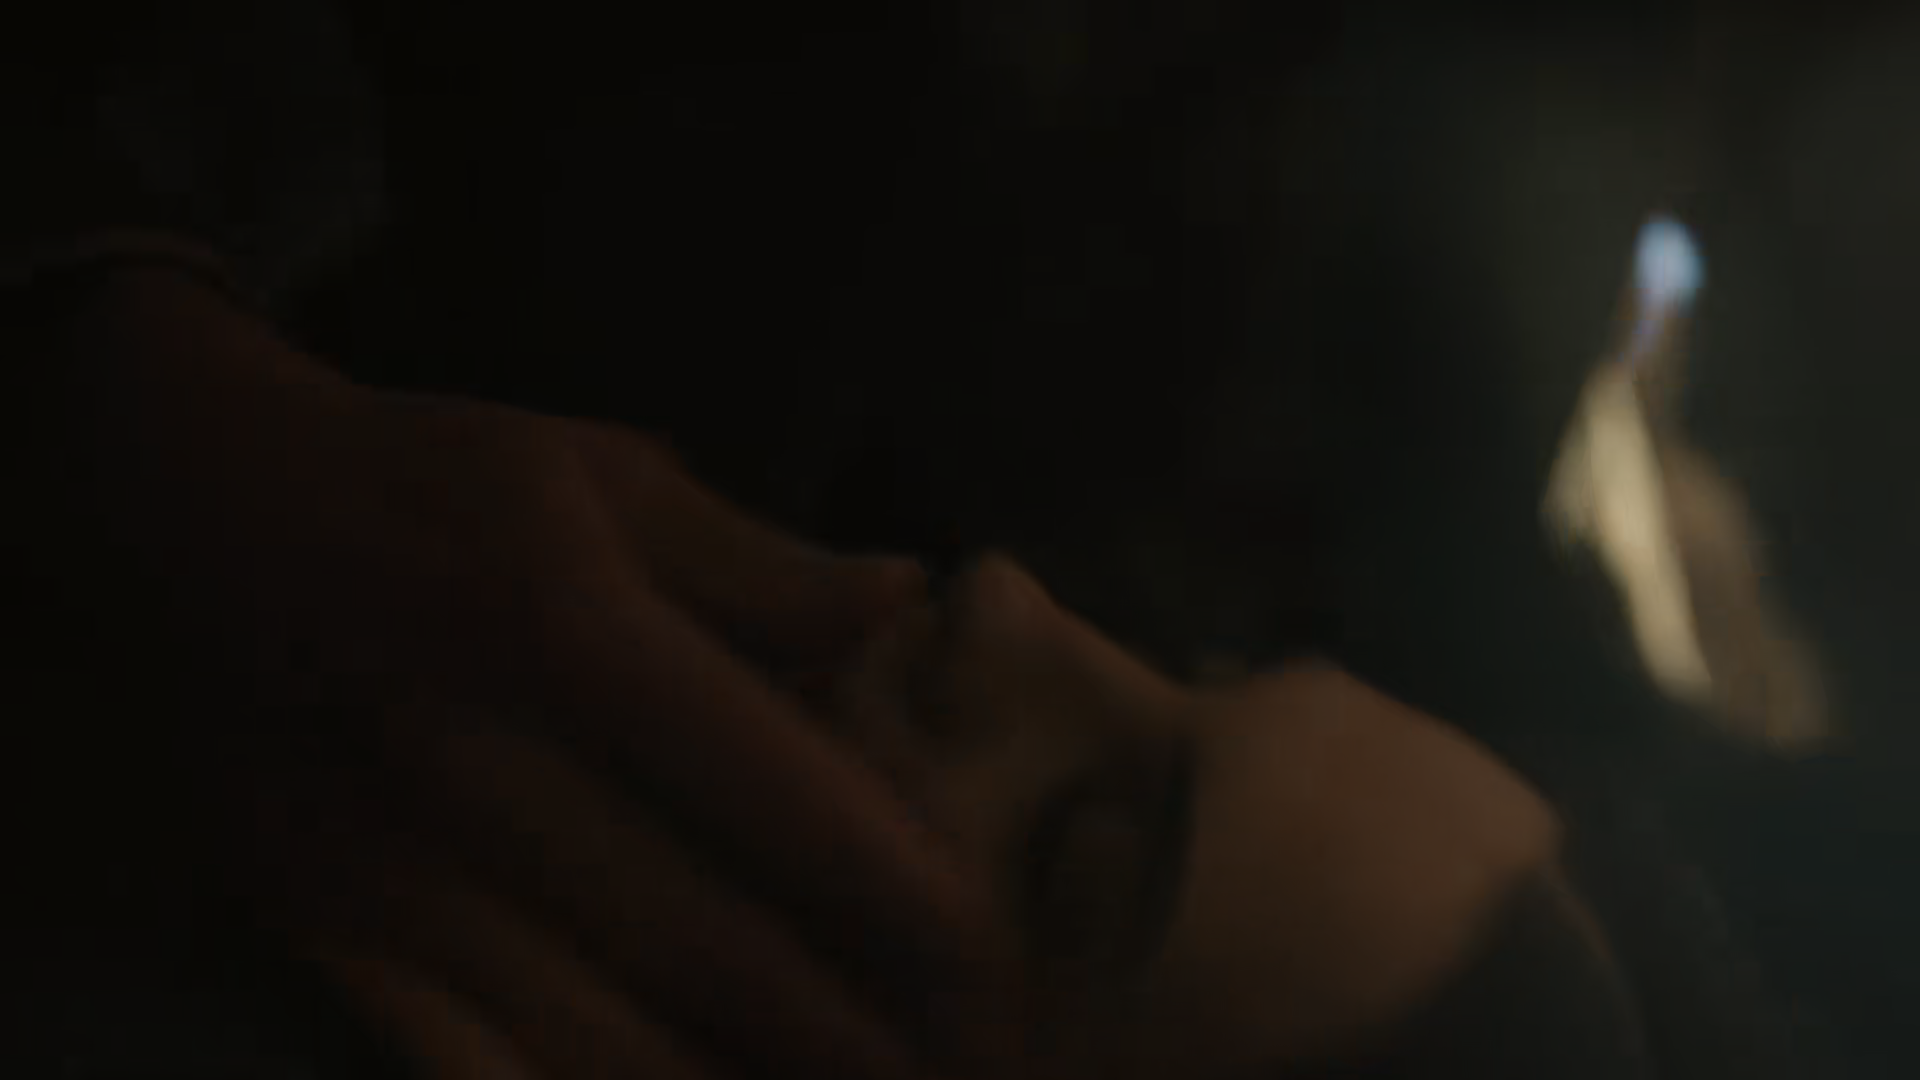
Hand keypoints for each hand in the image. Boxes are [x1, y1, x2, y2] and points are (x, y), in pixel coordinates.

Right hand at [9, 267, 1015, 1077]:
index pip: (771, 789)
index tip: (988, 953)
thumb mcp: (600, 472)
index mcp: (561, 628)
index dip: (895, 886)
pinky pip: (462, 1064)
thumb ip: (757, 562)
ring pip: (587, 1037)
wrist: (190, 514)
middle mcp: (468, 767)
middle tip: (961, 1069)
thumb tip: (907, 600)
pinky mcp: (315, 930)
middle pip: (696, 941)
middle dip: (843, 1028)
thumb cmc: (431, 484)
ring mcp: (378, 870)